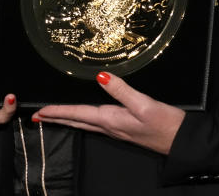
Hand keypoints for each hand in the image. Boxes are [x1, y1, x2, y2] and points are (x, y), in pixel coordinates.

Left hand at [32, 72, 184, 154]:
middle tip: (38, 117)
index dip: (58, 112)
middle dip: (57, 118)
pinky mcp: (124, 128)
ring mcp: (117, 129)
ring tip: (54, 116)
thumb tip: (100, 76)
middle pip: (76, 122)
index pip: (77, 114)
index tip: (40, 112)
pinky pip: (96, 124)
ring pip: (85, 124)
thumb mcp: (143, 104)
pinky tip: (84, 118)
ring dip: (68, 119)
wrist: (180, 141)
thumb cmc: (164, 124)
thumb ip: (121, 89)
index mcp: (110, 119)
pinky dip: (83, 120)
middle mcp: (110, 126)